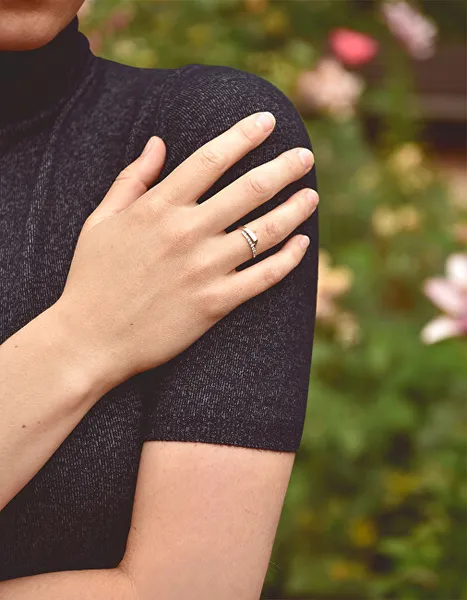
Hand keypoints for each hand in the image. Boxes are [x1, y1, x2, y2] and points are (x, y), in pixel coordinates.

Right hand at [55, 111, 317, 389]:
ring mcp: (205, 269)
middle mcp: (187, 233)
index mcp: (159, 207)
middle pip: (250, 189)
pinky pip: (264, 276)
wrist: (90, 339)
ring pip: (266, 231)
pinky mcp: (216, 303)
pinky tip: (302, 244)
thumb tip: (157, 142)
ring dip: (295, 209)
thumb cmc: (92, 277)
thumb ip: (132, 179)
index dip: (244, 135)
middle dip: (284, 168)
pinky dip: (289, 259)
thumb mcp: (100, 220)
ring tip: (311, 196)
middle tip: (305, 157)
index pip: (211, 159)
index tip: (268, 121)